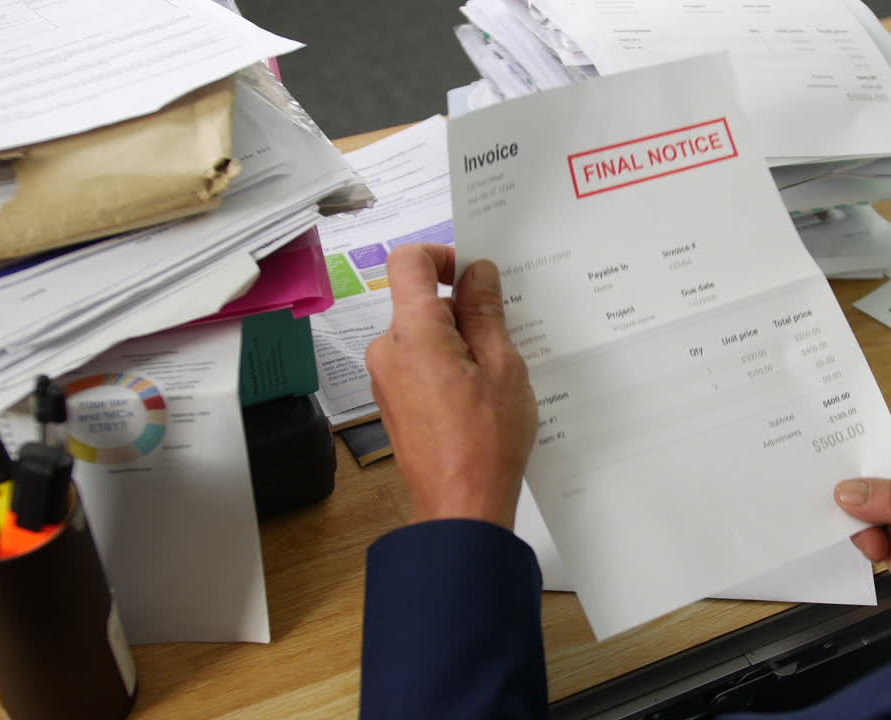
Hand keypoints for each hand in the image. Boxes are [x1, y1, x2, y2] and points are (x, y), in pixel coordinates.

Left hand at [365, 244, 536, 529]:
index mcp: (412, 333)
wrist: (460, 507)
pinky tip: (479, 394)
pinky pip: (419, 362)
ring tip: (495, 374)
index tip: (474, 276)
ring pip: (423, 334)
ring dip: (458, 339)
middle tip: (504, 336)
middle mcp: (387, 350)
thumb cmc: (486, 441)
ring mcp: (386, 378)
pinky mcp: (392, 401)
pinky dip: (448, 364)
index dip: (442, 255)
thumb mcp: (502, 365)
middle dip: (461, 308)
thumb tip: (478, 272)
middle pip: (420, 300)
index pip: (408, 261)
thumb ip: (486, 312)